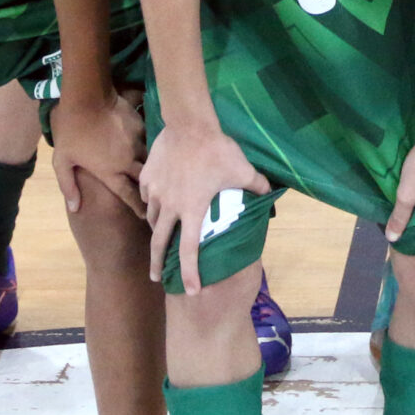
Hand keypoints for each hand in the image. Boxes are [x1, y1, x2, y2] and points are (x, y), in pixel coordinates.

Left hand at [53, 90, 146, 216]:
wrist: (87, 97)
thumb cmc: (71, 130)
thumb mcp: (62, 160)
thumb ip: (68, 185)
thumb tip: (75, 208)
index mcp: (110, 172)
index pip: (128, 195)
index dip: (137, 207)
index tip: (144, 215)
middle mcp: (127, 161)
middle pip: (144, 180)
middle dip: (149, 189)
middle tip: (153, 196)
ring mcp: (136, 142)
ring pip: (148, 159)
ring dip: (149, 166)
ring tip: (154, 171)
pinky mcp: (140, 127)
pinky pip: (146, 140)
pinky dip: (145, 145)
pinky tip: (144, 145)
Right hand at [139, 119, 271, 292]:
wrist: (189, 123)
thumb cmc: (217, 150)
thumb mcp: (242, 169)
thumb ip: (255, 184)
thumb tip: (269, 191)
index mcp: (192, 210)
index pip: (188, 250)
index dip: (189, 273)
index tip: (191, 290)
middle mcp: (170, 206)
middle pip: (158, 243)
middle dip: (157, 264)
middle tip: (157, 278)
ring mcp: (155, 191)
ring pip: (151, 218)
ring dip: (156, 231)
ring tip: (158, 238)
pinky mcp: (147, 177)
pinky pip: (146, 196)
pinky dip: (151, 203)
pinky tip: (155, 201)